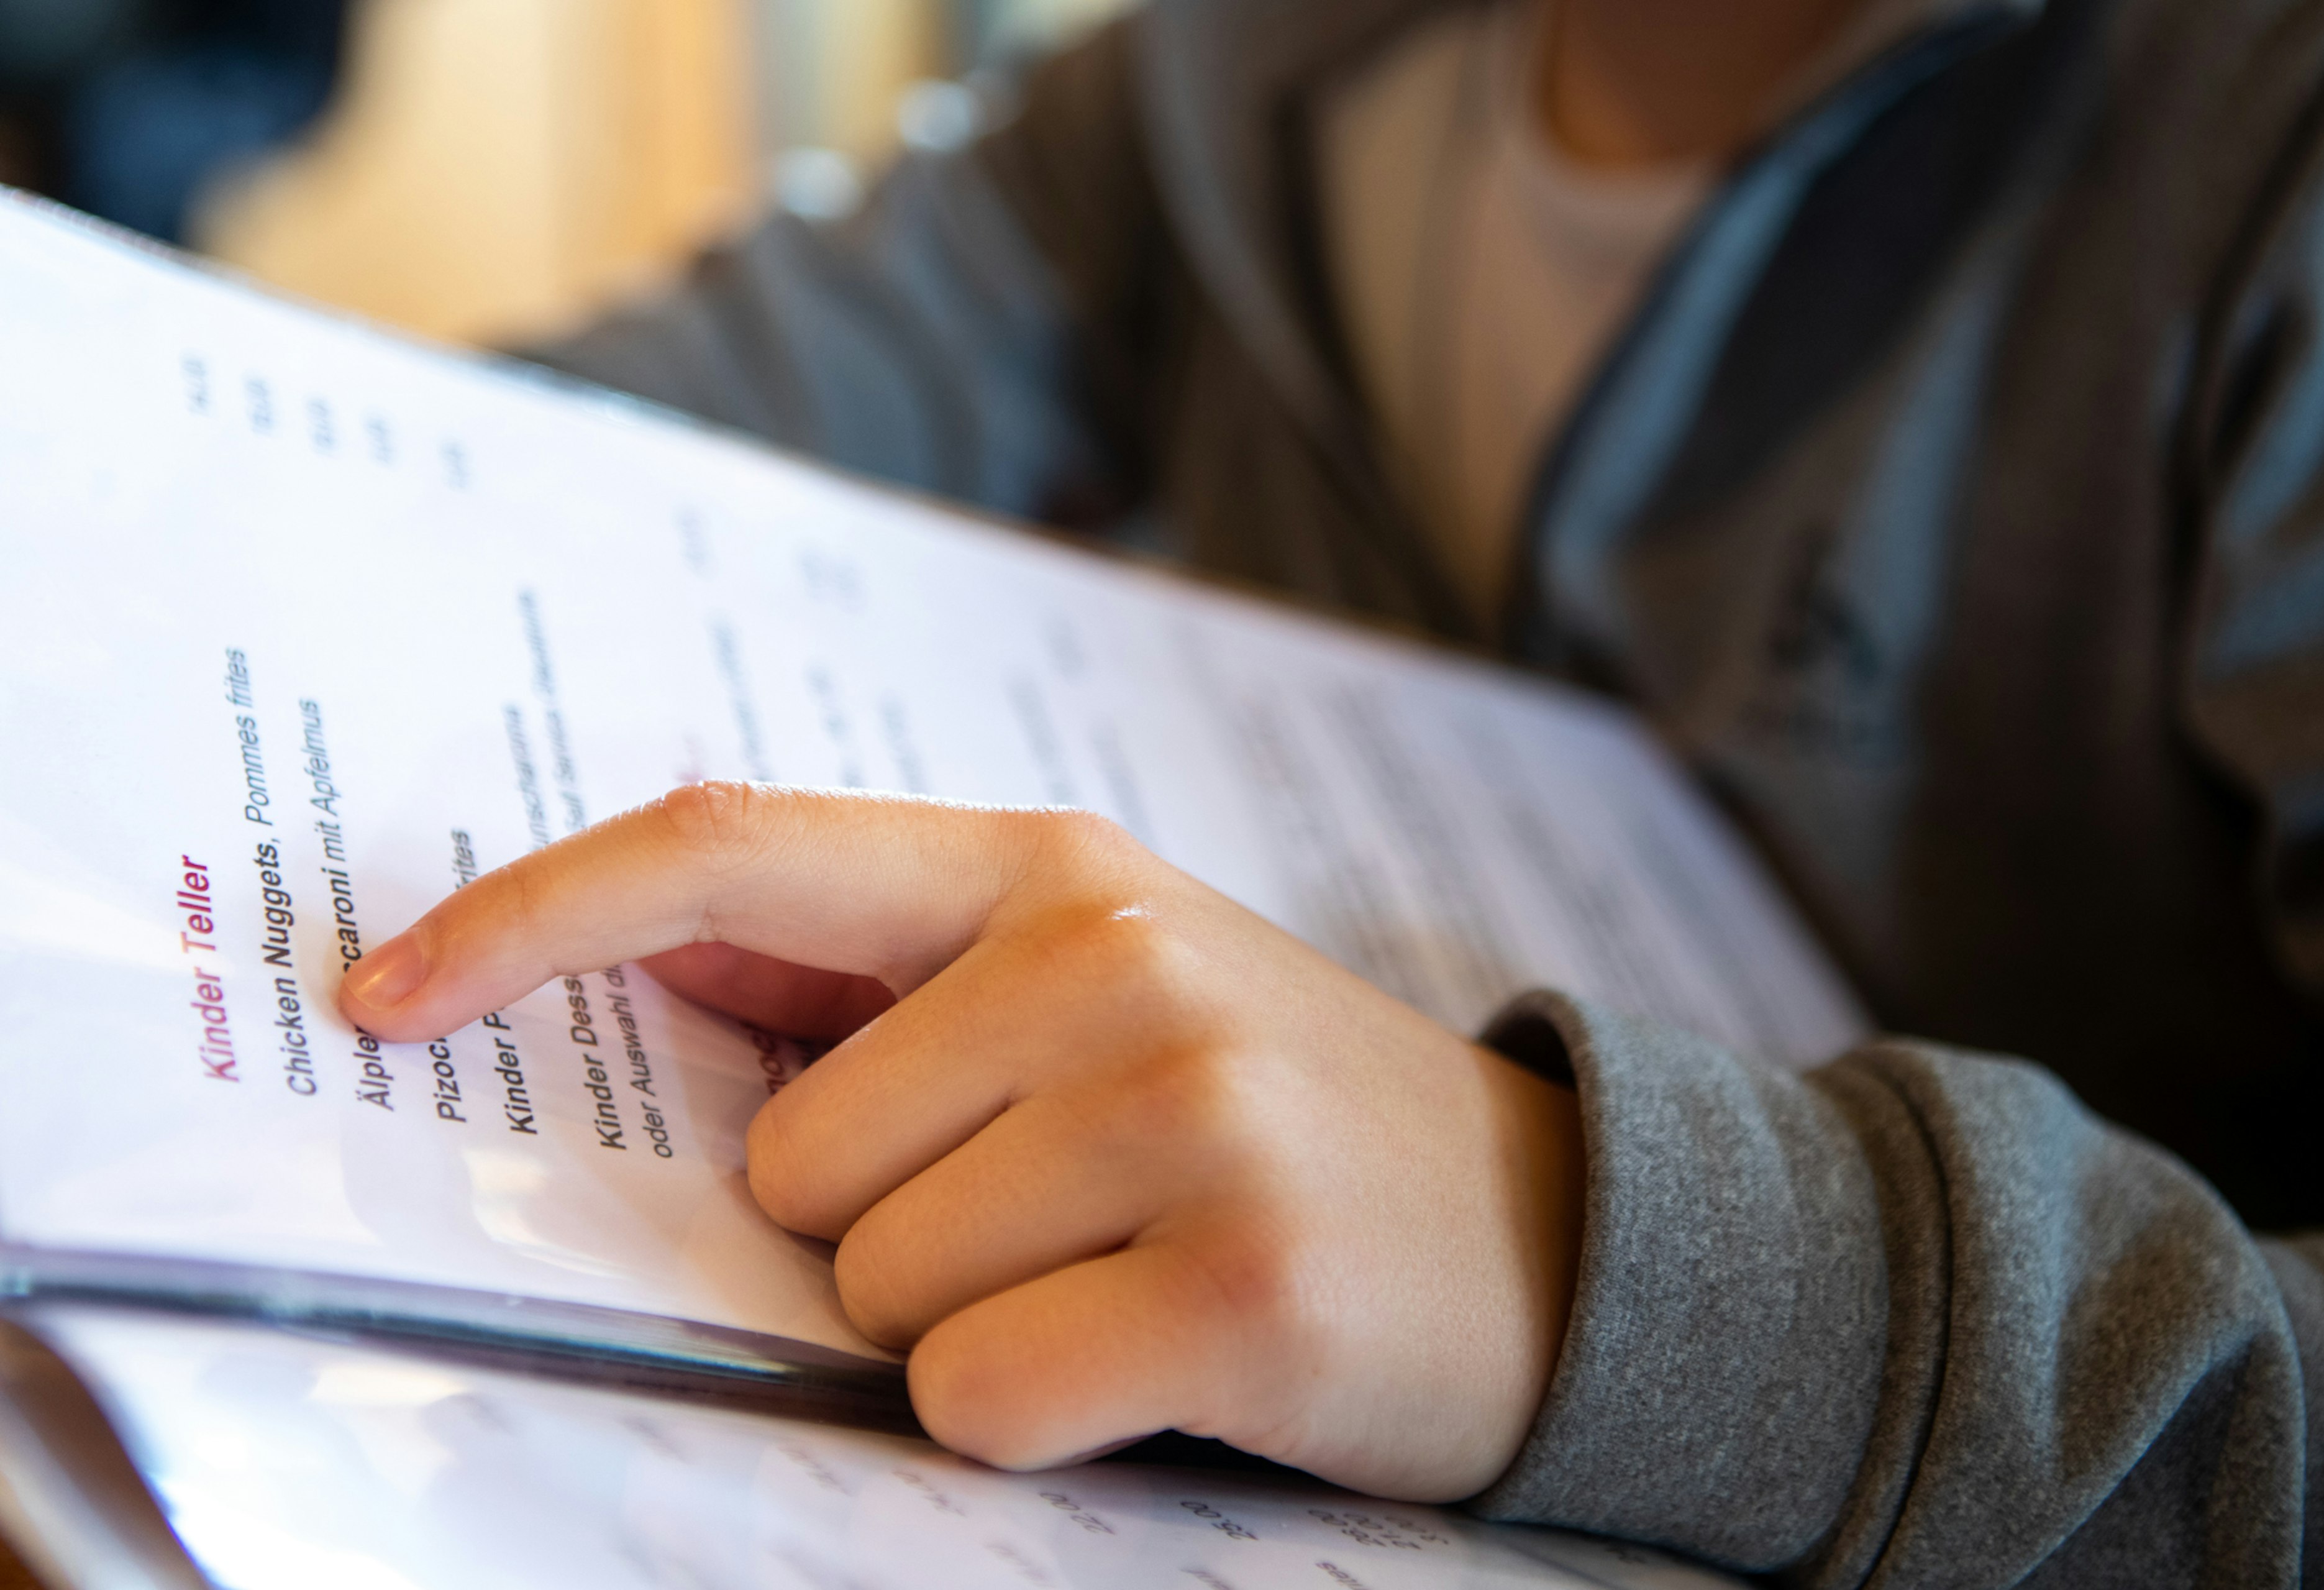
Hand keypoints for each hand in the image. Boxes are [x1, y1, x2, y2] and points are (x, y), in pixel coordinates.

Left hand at [338, 783, 1584, 1499]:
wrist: (1554, 1229)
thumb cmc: (1279, 1110)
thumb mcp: (1106, 982)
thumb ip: (890, 972)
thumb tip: (656, 964)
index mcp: (1049, 870)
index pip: (727, 848)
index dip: (530, 915)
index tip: (376, 995)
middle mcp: (1108, 959)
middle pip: (796, 1161)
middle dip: (877, 1232)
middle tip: (1056, 1219)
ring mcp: (1181, 1112)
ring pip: (872, 1290)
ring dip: (964, 1326)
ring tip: (1124, 1277)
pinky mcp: (1233, 1283)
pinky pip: (973, 1398)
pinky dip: (1036, 1417)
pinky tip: (1163, 1363)